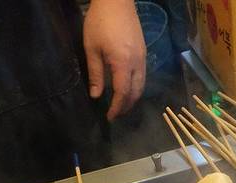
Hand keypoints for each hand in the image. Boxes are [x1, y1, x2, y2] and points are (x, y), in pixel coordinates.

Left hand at [83, 0, 146, 120]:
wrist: (116, 0)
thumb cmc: (100, 22)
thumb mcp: (92, 48)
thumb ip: (95, 74)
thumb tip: (96, 96)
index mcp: (123, 63)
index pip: (122, 93)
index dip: (117, 108)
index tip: (110, 117)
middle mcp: (137, 64)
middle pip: (135, 93)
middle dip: (126, 106)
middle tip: (115, 114)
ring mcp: (143, 58)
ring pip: (141, 86)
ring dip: (132, 98)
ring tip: (121, 104)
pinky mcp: (143, 53)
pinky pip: (142, 77)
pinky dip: (136, 87)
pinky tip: (127, 88)